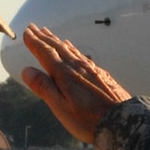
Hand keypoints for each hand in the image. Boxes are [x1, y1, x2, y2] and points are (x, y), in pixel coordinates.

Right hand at [16, 24, 131, 145]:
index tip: (27, 31)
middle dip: (44, 37)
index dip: (35, 42)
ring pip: (70, 49)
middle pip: (57, 47)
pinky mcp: (100, 74)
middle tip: (34, 27)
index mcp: (64, 74)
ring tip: (49, 34)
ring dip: (57, 41)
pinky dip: (72, 49)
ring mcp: (90, 69)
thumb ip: (44, 87)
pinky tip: (72, 49)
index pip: (45, 53)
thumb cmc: (88, 120)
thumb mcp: (60, 107)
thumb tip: (26, 70)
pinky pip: (81, 55)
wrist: (123, 122)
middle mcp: (77, 66)